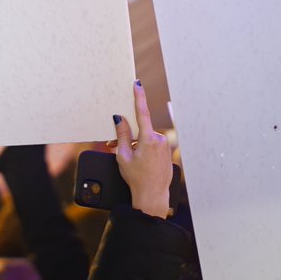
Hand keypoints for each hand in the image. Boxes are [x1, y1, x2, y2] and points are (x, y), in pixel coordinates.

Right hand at [112, 81, 171, 218]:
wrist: (153, 195)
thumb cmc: (136, 177)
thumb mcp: (123, 156)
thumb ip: (121, 135)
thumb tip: (119, 119)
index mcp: (148, 139)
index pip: (142, 112)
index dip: (139, 97)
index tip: (137, 84)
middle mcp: (159, 139)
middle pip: (140, 129)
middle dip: (128, 135)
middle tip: (113, 146)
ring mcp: (165, 146)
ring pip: (146, 138)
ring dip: (135, 143)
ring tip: (127, 157)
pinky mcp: (167, 152)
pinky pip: (153, 145)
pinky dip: (144, 149)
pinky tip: (139, 161)